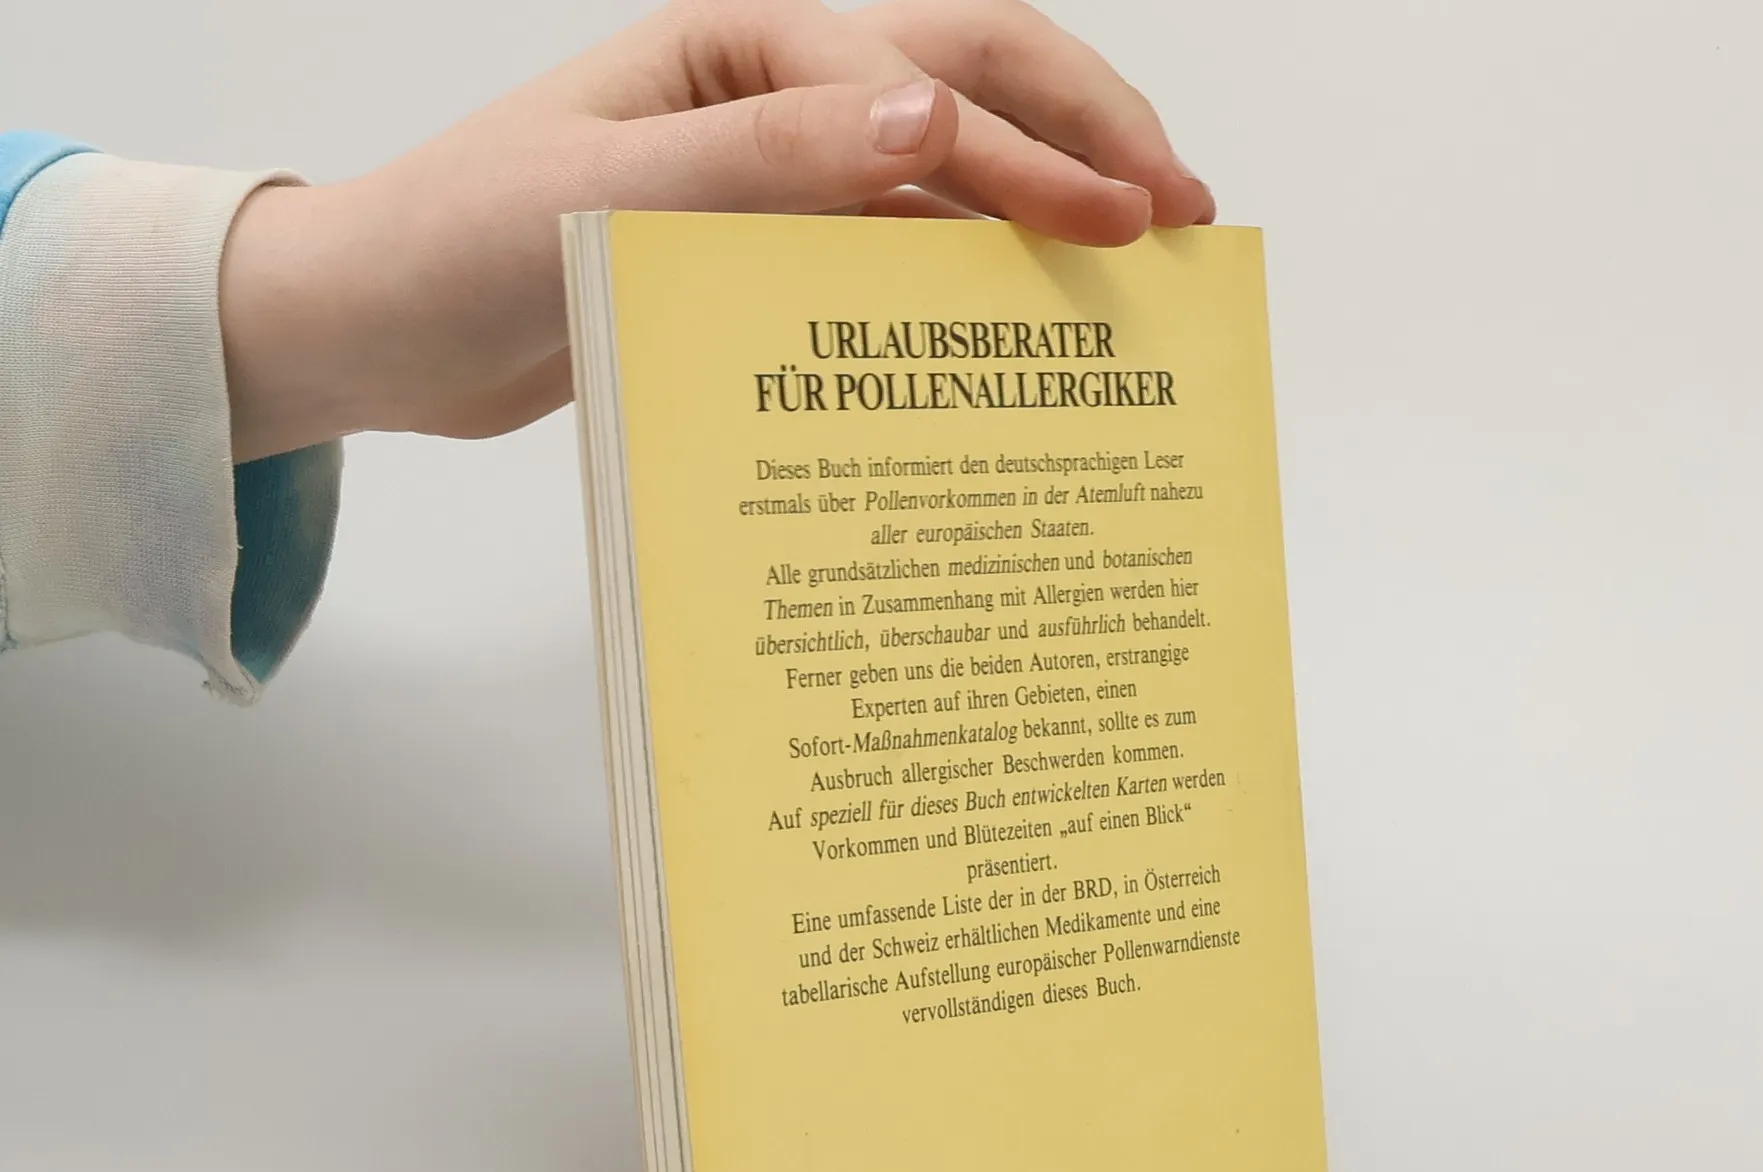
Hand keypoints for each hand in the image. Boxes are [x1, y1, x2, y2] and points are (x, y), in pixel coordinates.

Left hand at [220, 0, 1214, 462]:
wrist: (378, 332)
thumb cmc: (459, 243)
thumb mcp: (605, 195)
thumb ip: (765, 159)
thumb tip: (930, 119)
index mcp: (743, 46)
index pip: (928, 85)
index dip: (1035, 156)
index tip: (1127, 228)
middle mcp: (774, 96)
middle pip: (970, 81)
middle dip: (1085, 135)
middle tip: (1183, 215)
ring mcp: (772, 174)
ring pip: (943, 175)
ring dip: (1040, 211)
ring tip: (1134, 275)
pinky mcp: (758, 256)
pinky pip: (885, 257)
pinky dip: (957, 286)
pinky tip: (1015, 333)